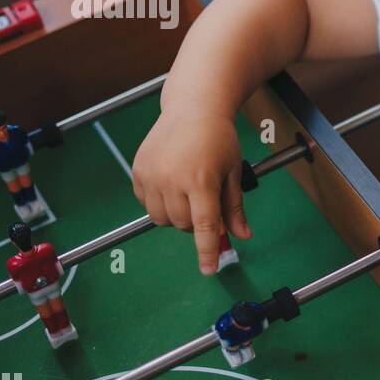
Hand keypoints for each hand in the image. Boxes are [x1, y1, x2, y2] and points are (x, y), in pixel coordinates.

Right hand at [131, 108, 250, 274]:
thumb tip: (242, 236)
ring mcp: (151, 176)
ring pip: (163, 219)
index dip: (206, 251)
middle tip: (206, 201)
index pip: (203, 226)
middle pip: (183, 225)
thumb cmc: (219, 140)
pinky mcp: (138, 172)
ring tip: (189, 192)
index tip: (209, 270)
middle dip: (197, 223)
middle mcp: (172, 179)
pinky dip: (160, 204)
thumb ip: (234, 207)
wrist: (192, 109)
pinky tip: (172, 184)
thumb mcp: (233, 172)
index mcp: (201, 180)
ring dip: (178, 216)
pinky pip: (147, 205)